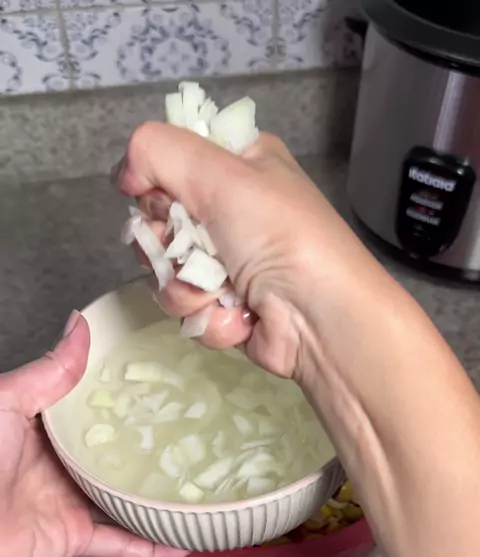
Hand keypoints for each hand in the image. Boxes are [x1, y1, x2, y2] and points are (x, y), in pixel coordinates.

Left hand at [0, 310, 187, 556]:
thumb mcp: (8, 401)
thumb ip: (49, 371)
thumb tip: (79, 324)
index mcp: (46, 428)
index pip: (94, 409)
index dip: (126, 397)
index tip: (166, 384)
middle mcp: (61, 463)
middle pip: (115, 453)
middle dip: (150, 446)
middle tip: (195, 432)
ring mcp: (68, 500)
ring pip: (125, 498)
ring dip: (157, 496)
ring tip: (198, 485)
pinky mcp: (72, 535)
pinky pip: (119, 543)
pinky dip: (149, 547)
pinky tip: (181, 541)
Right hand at [113, 123, 380, 383]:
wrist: (320, 319)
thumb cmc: (279, 236)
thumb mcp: (221, 174)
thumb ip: (158, 152)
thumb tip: (123, 175)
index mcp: (239, 165)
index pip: (168, 163)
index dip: (156, 185)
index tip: (163, 200)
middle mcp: (231, 210)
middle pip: (158, 222)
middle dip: (166, 245)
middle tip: (189, 250)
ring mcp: (227, 262)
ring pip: (166, 273)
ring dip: (187, 289)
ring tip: (221, 292)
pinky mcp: (225, 307)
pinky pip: (188, 310)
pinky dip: (208, 317)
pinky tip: (239, 317)